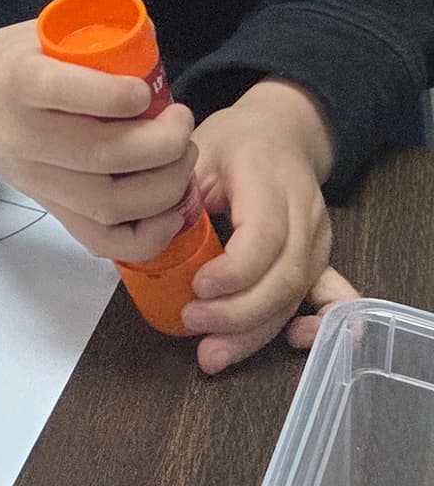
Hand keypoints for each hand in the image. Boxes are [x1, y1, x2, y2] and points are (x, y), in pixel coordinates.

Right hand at [0, 21, 199, 263]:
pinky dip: (147, 235)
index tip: (147, 90)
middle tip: (182, 122)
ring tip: (182, 158)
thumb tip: (158, 54)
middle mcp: (23, 138)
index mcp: (19, 83)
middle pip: (101, 156)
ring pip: (109, 203)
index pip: (62, 93)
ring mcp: (36, 181)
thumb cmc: (13, 61)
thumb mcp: (43, 34)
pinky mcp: (49, 208)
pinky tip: (170, 209)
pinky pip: (102, 241)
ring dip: (165, 186)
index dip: (116, 96)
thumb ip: (94, 44)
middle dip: (163, 144)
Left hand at [183, 81, 355, 374]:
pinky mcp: (320, 258)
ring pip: (295, 294)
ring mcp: (317, 239)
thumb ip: (180, 194)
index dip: (235, 271)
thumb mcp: (196, 152)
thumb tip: (155, 238)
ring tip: (213, 354)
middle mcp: (304, 214)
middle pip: (284, 275)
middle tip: (193, 322)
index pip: (265, 236)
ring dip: (255, 332)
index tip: (198, 288)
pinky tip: (296, 342)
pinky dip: (318, 325)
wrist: (281, 131)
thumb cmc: (233, 142)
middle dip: (238, 313)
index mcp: (270, 180)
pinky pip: (330, 295)